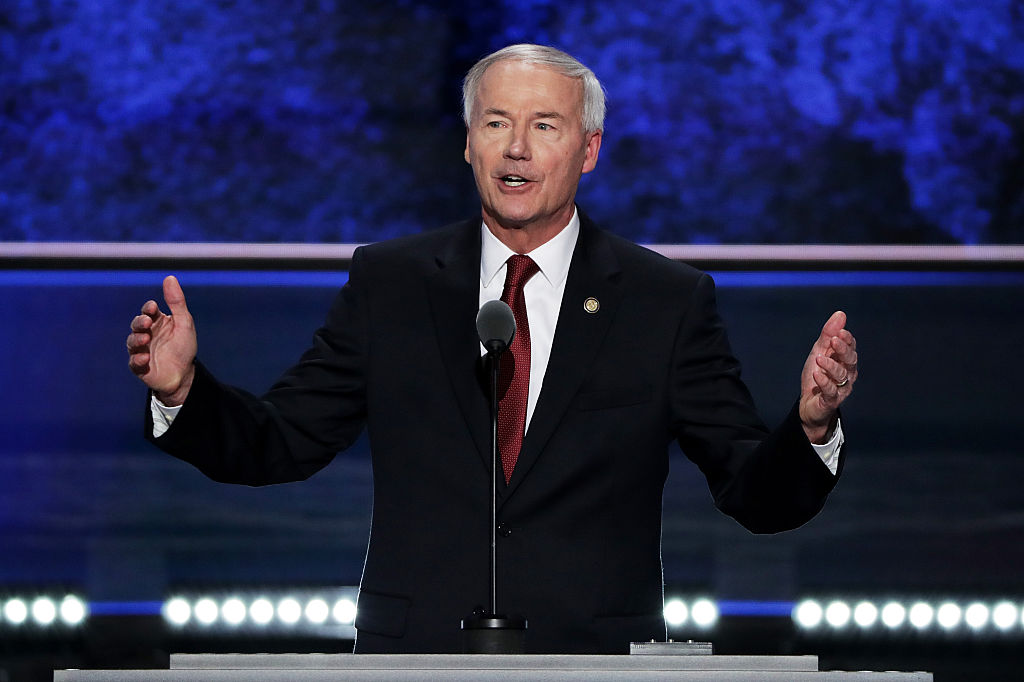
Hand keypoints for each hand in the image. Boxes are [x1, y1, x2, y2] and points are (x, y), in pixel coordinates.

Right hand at [126, 275, 197, 405]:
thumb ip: (177, 302)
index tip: (153, 308)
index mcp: (157, 322)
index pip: (148, 311)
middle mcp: (146, 334)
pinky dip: (138, 359)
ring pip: (132, 342)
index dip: (148, 308)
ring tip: (146, 339)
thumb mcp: (184, 323)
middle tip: (147, 323)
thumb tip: (170, 277)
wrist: (184, 374)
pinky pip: (134, 362)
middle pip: (137, 324)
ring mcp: (141, 350)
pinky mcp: (139, 366)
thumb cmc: (184, 346)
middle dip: (140, 322)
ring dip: (137, 339)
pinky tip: (145, 357)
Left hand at [799, 310, 857, 443]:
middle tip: (834, 341)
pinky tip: (817, 374)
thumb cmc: (817, 375)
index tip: (840, 332)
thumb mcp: (819, 352)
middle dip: (843, 350)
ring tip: (819, 358)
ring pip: (841, 375)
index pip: (851, 348)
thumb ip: (828, 335)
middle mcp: (847, 374)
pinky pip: (830, 391)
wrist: (809, 404)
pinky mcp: (831, 400)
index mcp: (846, 361)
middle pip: (850, 361)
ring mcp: (841, 388)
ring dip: (830, 365)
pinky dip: (824, 381)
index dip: (847, 340)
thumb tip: (841, 314)